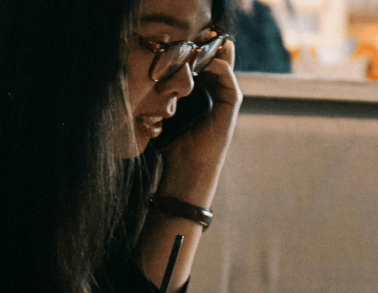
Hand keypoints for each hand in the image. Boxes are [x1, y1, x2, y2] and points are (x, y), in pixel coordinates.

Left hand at [159, 40, 241, 206]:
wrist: (187, 170)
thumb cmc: (172, 148)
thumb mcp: (163, 116)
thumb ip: (162, 98)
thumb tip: (146, 79)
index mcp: (199, 101)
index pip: (199, 70)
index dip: (192, 55)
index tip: (179, 43)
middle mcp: (214, 100)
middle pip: (213, 66)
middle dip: (204, 50)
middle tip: (193, 36)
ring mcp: (224, 104)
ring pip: (223, 69)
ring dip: (212, 55)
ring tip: (198, 44)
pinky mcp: (231, 108)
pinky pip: (229, 80)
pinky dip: (220, 67)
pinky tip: (205, 62)